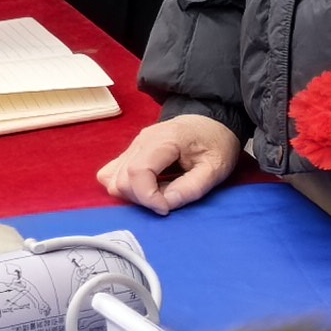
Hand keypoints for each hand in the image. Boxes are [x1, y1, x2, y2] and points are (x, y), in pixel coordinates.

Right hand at [100, 112, 240, 211]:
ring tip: (159, 194)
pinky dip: (126, 187)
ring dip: (133, 195)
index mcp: (165, 140)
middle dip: (142, 199)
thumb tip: (167, 203)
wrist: (213, 122)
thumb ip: (192, 188)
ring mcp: (134, 145)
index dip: (148, 197)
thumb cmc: (216, 144)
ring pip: (113, 178)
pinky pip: (113, 173)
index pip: (138, 172)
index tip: (166, 208)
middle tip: (167, 201)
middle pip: (122, 178)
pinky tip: (148, 189)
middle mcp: (142, 140)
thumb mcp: (216, 168)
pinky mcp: (132, 152)